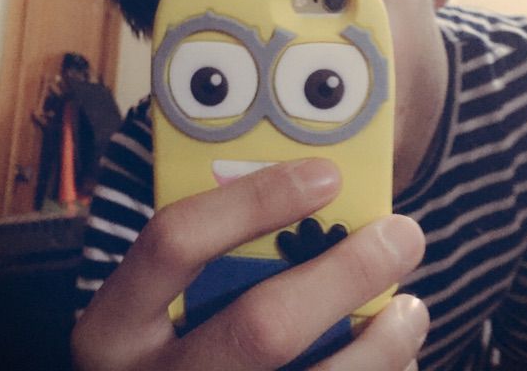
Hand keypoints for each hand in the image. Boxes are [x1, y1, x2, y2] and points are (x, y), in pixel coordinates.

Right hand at [71, 158, 427, 369]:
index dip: (254, 200)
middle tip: (402, 235)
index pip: (174, 242)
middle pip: (260, 328)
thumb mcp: (168, 298)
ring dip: (380, 344)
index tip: (327, 174)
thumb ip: (219, 255)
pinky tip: (392, 359)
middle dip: (345, 274)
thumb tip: (317, 196)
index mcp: (116, 325)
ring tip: (410, 309)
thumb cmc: (173, 339)